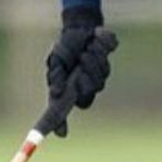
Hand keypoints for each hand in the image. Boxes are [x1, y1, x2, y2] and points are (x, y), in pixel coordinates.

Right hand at [45, 9, 116, 134]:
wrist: (82, 28)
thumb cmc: (66, 46)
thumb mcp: (56, 59)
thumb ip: (56, 76)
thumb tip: (56, 93)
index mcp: (65, 89)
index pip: (61, 112)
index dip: (60, 124)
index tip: (60, 133)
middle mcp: (80, 88)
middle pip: (87, 95)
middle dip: (85, 77)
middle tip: (81, 59)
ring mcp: (95, 80)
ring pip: (98, 80)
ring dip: (91, 62)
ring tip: (85, 50)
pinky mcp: (105, 69)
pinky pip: (105, 68)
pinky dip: (99, 55)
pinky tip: (94, 46)